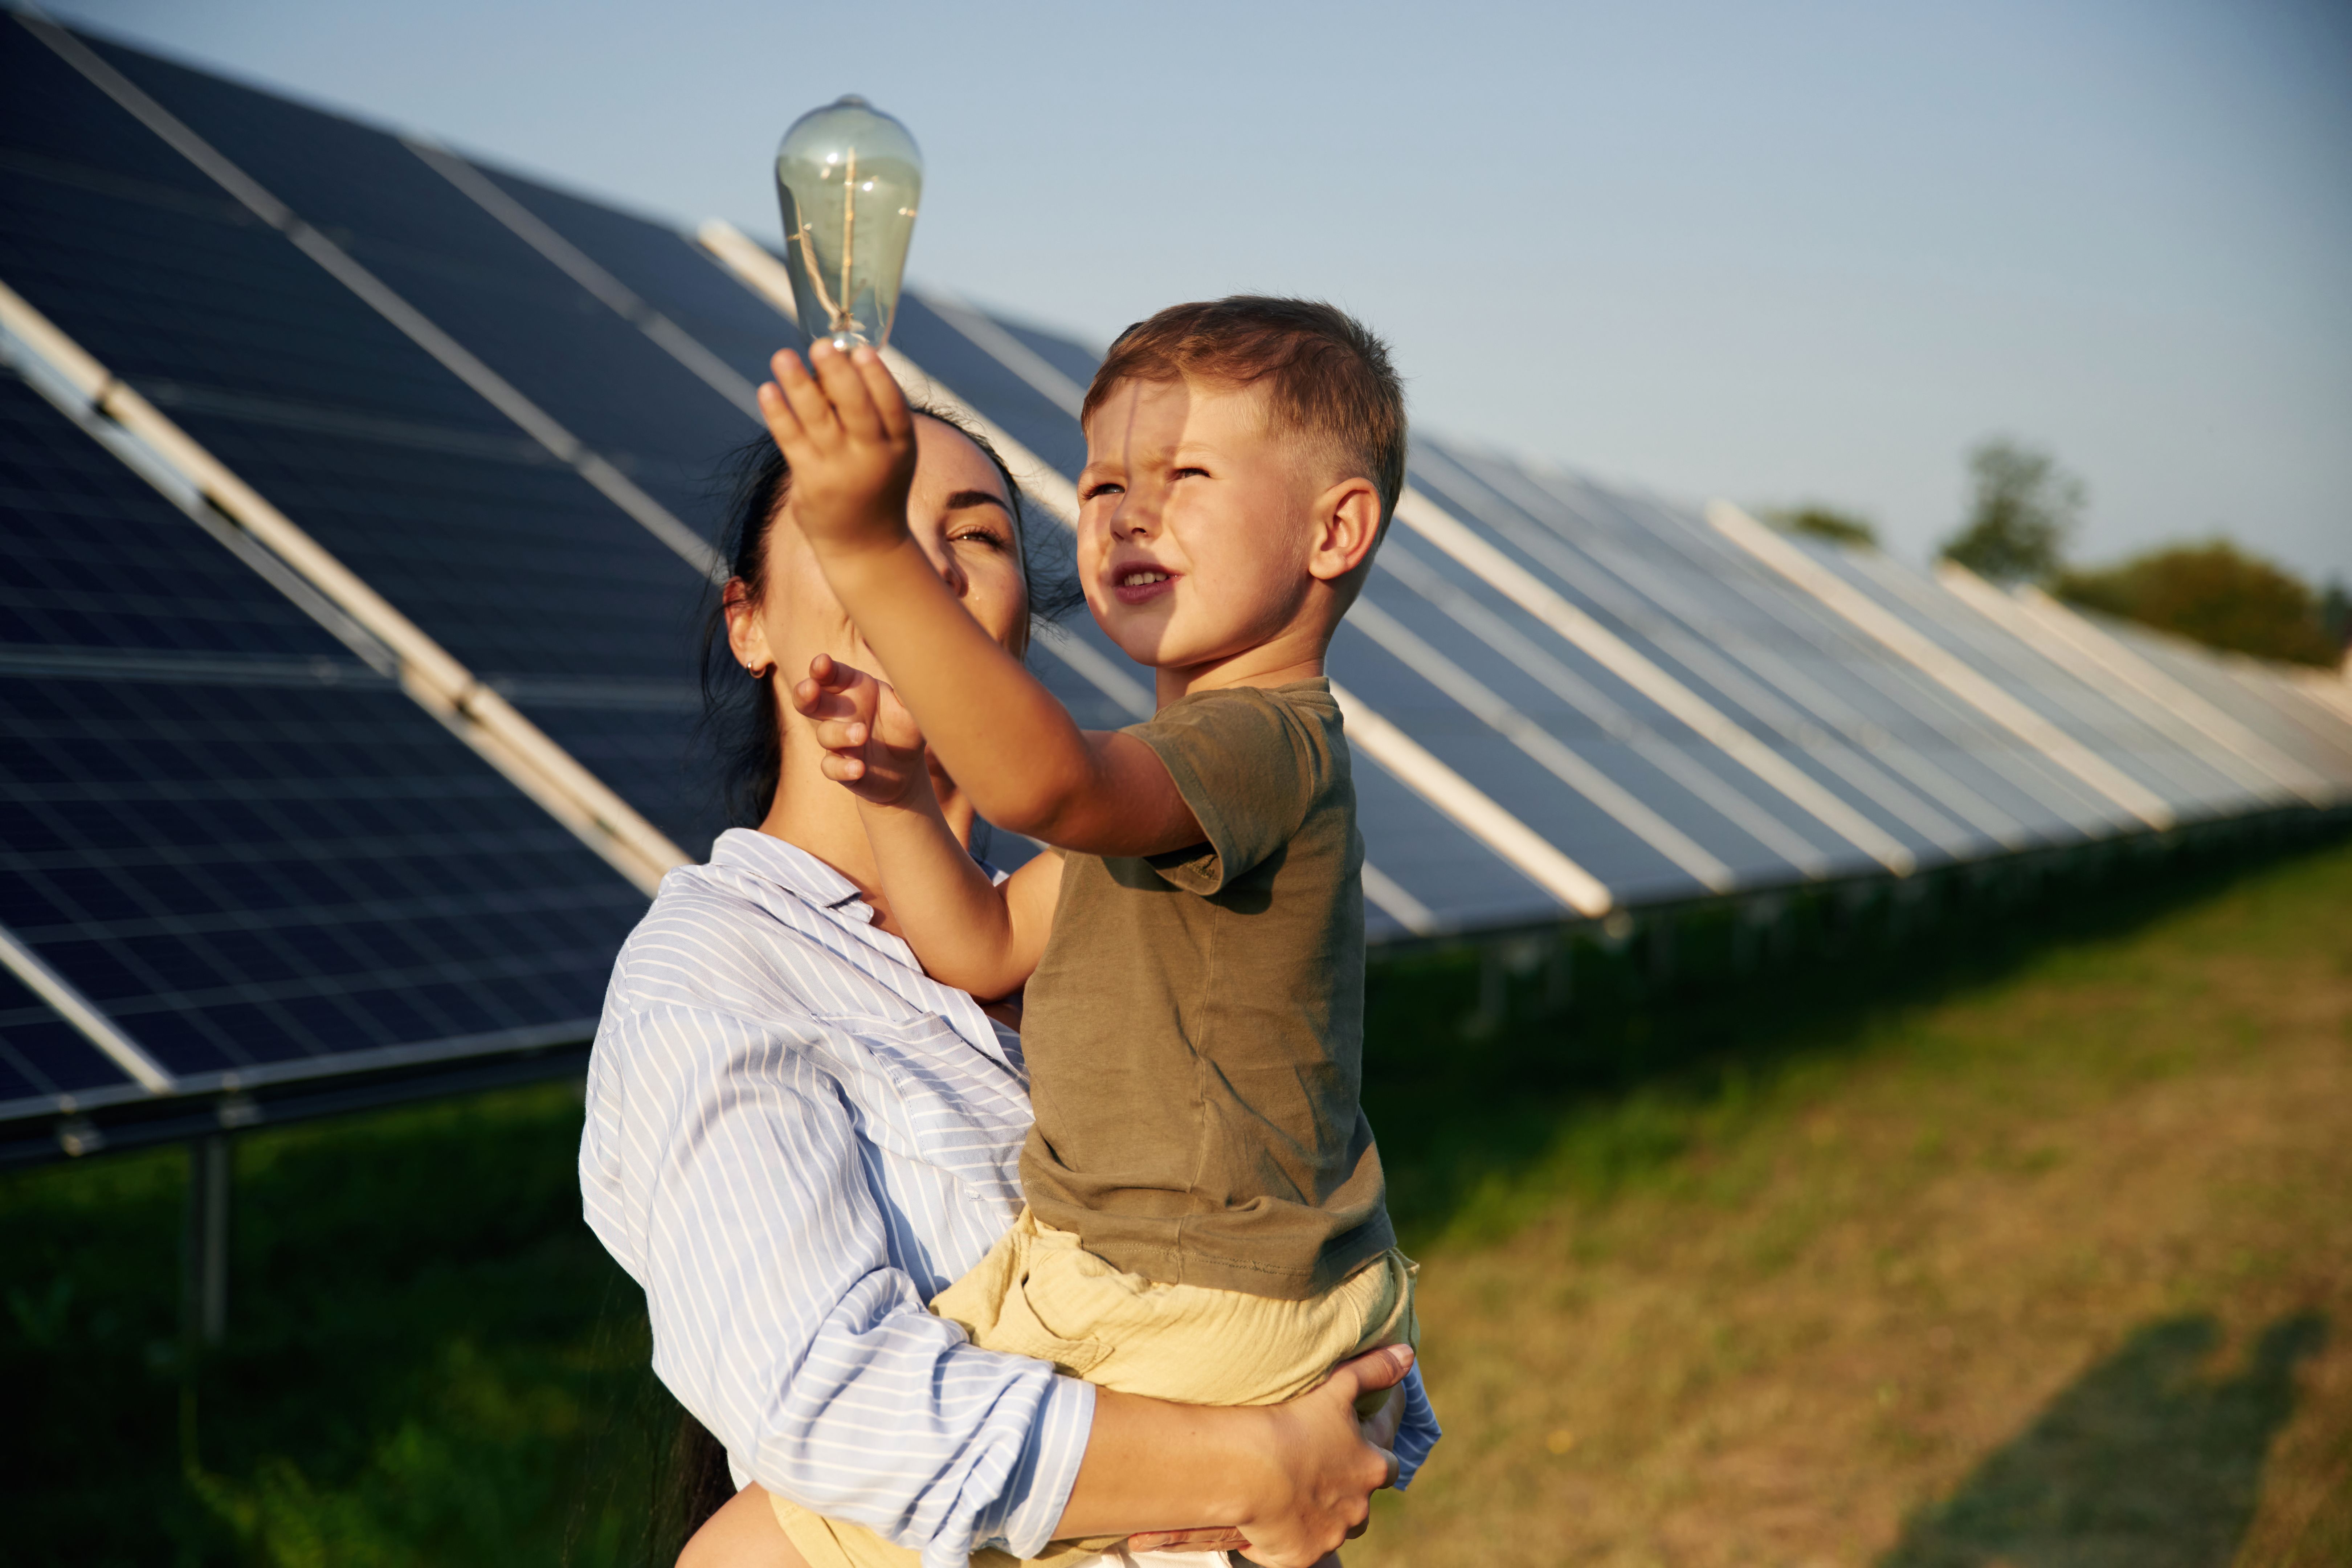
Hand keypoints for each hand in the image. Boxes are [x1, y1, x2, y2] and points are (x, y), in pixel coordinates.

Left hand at [758, 339, 916, 558]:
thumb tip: (833, 362)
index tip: (860, 351)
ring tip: (782, 356)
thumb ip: (870, 414)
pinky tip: (767, 390)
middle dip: (838, 376)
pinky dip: (778, 413)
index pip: (892, 405)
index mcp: (900, 445)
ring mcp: (841, 471)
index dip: (877, 377)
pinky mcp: (812, 482)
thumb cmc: (875, 483)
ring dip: (798, 386)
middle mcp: (873, 457)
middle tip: (820, 346)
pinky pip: (792, 441)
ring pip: (818, 421)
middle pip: (856, 410)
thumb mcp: (888, 451)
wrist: (866, 545)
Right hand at [791, 653, 929, 807]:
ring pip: (825, 734)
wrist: (907, 769)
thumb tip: (911, 665)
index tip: (822, 662)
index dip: (822, 668)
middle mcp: (839, 713)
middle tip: (810, 689)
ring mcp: (837, 741)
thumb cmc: (906, 727)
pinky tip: (859, 768)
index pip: (831, 674)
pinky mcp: (839, 767)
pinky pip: (831, 767)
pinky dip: (842, 768)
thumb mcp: (912, 707)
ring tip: (862, 734)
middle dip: (805, 693)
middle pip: (810, 700)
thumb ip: (908, 688)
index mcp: (854, 688)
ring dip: (839, 733)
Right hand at [1220, 1344, 1413, 1567]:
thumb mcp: (1339, 1386)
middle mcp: (1358, 1508)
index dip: (1373, 1456)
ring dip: (1323, 1517)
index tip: (1354, 1447)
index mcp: (1371, 1467)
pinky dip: (1291, 1541)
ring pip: (1336, 1530)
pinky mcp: (1302, 1556)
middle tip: (1318, 1473)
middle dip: (1348, 1492)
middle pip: (1362, 1504)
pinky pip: (1303, 1553)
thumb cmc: (1294, 1423)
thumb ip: (1375, 1370)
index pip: (1387, 1465)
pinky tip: (1272, 1525)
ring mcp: (1331, 1535)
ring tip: (1296, 1497)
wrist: (1249, 1469)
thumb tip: (1407, 1355)